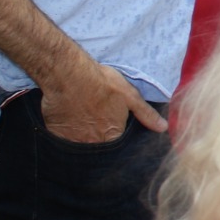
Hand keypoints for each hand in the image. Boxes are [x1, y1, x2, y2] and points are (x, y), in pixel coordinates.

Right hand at [38, 57, 166, 142]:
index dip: (113, 133)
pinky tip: (67, 118)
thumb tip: (163, 127)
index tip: (109, 122)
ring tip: (81, 117)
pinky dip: (64, 131)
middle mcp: (93, 142)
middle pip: (97, 145)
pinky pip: (62, 138)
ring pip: (79, 143)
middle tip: (93, 118)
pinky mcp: (56, 133)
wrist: (69, 75)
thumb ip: (146, 114)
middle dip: (97, 136)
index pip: (116, 144)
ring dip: (81, 134)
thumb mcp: (130, 96)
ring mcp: (73, 140)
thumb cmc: (102, 83)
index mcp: (112, 135)